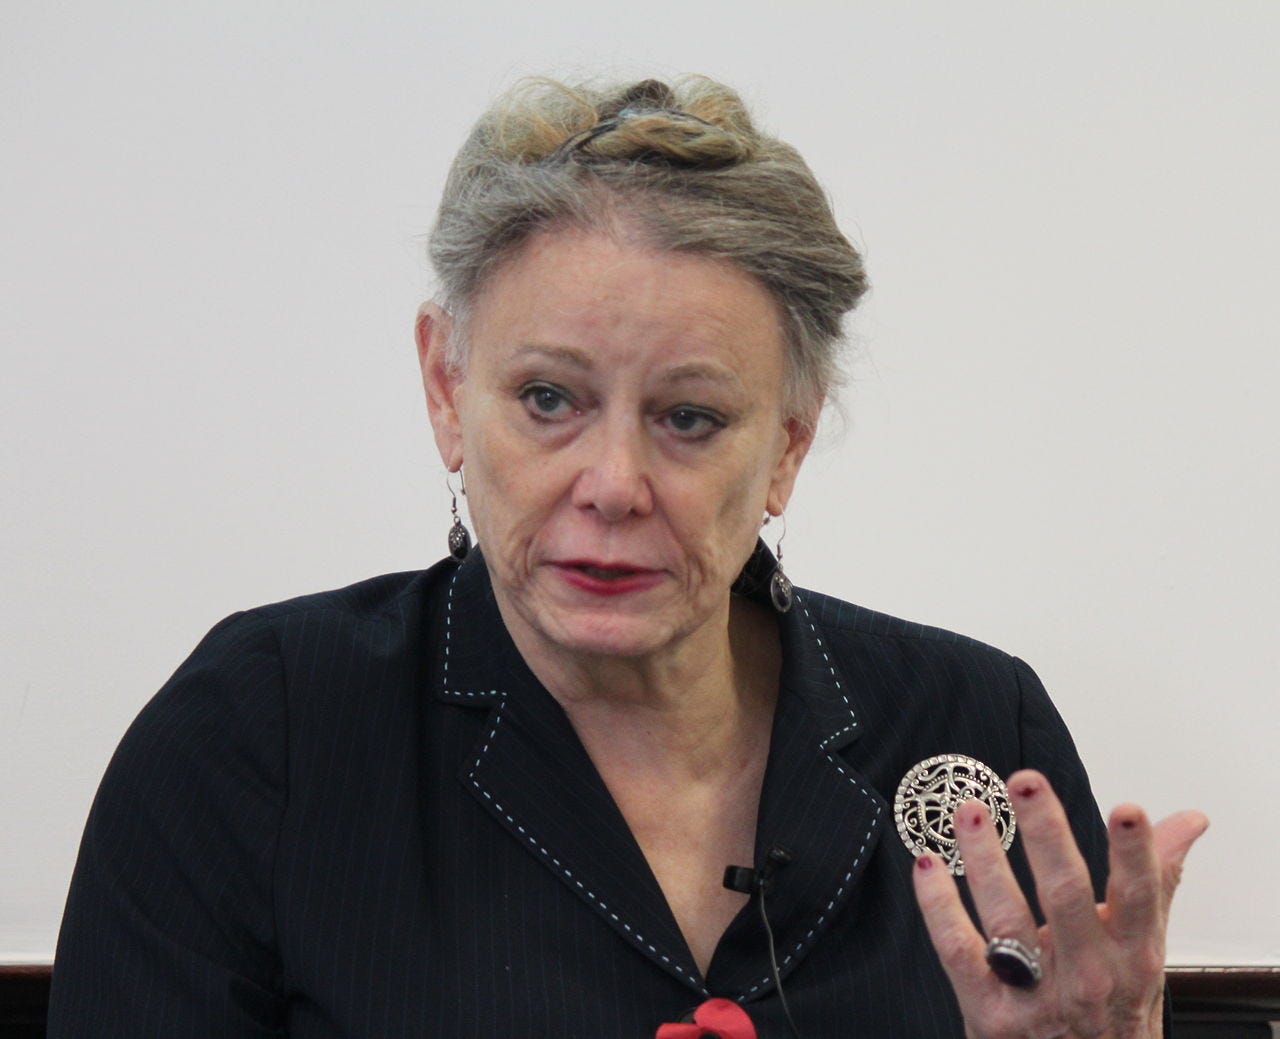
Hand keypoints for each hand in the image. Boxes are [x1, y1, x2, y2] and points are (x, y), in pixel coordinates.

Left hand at [912, 769, 1207, 1038]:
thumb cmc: (1115, 1011)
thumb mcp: (1143, 950)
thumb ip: (1157, 880)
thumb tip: (1187, 819)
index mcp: (1131, 953)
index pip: (1139, 895)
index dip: (1134, 854)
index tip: (1128, 810)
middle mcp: (1088, 973)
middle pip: (1066, 894)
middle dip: (1047, 834)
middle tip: (1026, 781)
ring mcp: (1037, 994)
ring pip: (1006, 917)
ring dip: (984, 858)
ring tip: (968, 810)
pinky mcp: (990, 1010)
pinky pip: (957, 949)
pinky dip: (938, 904)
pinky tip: (927, 864)